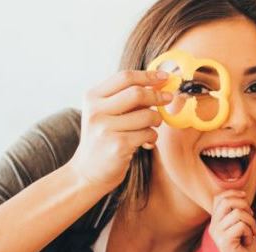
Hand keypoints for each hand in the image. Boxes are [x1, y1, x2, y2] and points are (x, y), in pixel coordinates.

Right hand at [68, 70, 172, 192]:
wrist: (87, 172)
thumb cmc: (102, 140)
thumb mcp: (104, 114)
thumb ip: (123, 98)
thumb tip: (157, 82)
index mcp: (92, 97)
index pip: (124, 77)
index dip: (148, 75)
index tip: (164, 77)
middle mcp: (96, 111)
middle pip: (137, 93)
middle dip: (157, 95)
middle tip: (168, 98)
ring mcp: (105, 128)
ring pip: (146, 115)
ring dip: (156, 120)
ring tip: (152, 127)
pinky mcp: (118, 145)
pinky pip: (148, 134)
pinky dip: (152, 137)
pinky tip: (146, 143)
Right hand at [208, 190, 255, 251]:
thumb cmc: (246, 247)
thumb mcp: (242, 224)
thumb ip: (238, 211)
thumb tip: (242, 195)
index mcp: (216, 221)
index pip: (219, 198)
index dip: (233, 193)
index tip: (245, 197)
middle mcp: (213, 226)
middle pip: (227, 202)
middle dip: (245, 206)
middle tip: (252, 218)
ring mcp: (217, 234)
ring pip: (237, 213)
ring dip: (251, 222)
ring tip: (252, 232)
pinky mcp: (224, 241)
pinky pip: (241, 225)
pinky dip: (250, 231)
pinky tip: (248, 241)